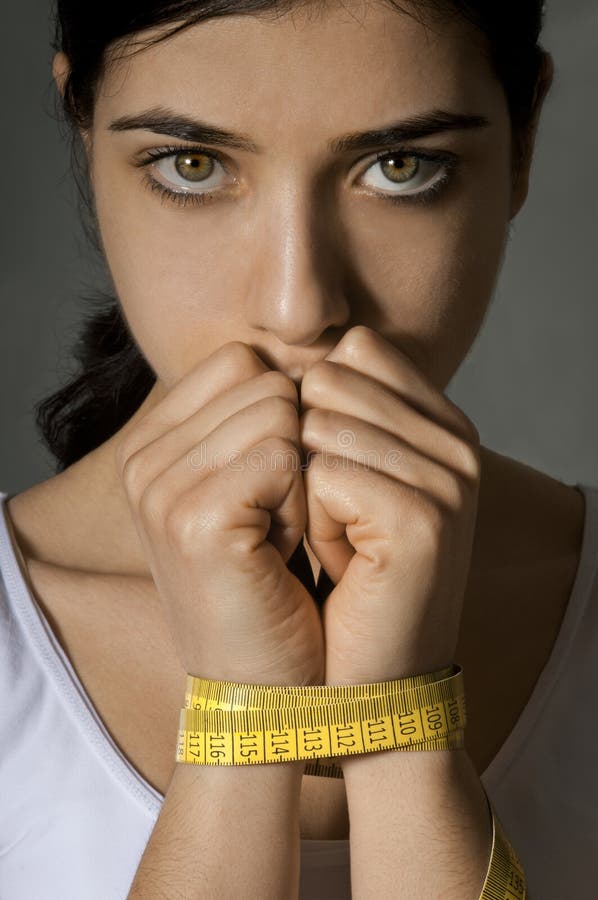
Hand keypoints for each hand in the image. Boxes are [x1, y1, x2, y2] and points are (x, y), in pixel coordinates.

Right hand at [115, 342, 324, 685]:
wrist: (263, 684)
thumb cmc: (271, 582)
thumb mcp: (251, 487)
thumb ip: (254, 416)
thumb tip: (314, 350)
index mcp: (152, 442)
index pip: (243, 361)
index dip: (282, 416)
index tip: (273, 486)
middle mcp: (143, 457)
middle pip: (266, 382)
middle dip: (295, 449)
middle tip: (277, 520)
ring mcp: (160, 487)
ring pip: (281, 414)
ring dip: (303, 479)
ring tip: (277, 537)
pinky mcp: (195, 519)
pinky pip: (287, 458)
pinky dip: (304, 506)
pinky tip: (280, 552)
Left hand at [299, 326, 480, 684]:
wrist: (363, 678)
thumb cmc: (342, 578)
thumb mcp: (344, 479)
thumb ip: (338, 409)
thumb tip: (286, 356)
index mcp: (442, 422)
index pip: (353, 349)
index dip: (312, 409)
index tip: (330, 480)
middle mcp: (458, 440)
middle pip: (327, 378)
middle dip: (305, 452)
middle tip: (333, 517)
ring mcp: (450, 478)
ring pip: (317, 425)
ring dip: (305, 492)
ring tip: (337, 543)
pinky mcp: (426, 518)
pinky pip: (324, 476)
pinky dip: (312, 524)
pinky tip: (342, 564)